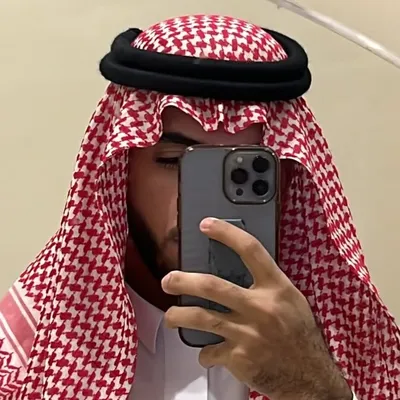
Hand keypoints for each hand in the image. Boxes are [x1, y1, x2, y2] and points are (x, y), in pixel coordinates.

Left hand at [162, 218, 351, 399]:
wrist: (311, 378)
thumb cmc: (301, 335)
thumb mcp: (291, 301)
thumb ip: (268, 285)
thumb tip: (239, 268)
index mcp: (277, 288)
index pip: (251, 251)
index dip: (226, 234)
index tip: (206, 224)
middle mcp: (261, 307)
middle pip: (213, 286)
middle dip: (184, 281)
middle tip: (168, 280)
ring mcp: (248, 333)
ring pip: (202, 319)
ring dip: (179, 316)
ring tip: (171, 316)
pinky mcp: (239, 358)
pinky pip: (210, 352)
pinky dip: (205, 353)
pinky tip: (206, 352)